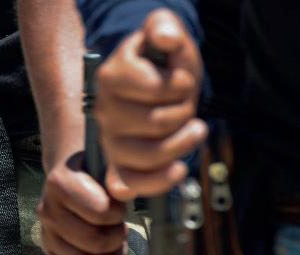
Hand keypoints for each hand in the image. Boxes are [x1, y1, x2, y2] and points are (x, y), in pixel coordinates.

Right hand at [38, 153, 127, 254]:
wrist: (73, 172)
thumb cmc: (95, 172)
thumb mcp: (106, 167)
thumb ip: (117, 182)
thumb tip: (132, 194)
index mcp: (60, 184)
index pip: (99, 212)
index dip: (116, 214)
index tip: (119, 207)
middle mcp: (48, 210)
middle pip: (92, 241)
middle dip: (115, 239)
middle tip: (120, 229)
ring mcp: (47, 233)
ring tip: (114, 247)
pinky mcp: (49, 251)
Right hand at [95, 8, 205, 200]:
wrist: (150, 87)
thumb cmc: (160, 63)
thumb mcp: (164, 34)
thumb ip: (164, 26)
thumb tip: (166, 39)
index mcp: (111, 77)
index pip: (156, 88)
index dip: (180, 83)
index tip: (182, 79)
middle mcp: (104, 112)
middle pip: (157, 123)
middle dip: (183, 112)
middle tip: (184, 104)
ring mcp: (110, 141)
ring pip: (150, 154)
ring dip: (182, 143)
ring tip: (194, 129)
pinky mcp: (118, 165)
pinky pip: (132, 183)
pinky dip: (157, 181)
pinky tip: (177, 169)